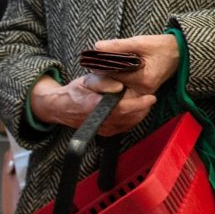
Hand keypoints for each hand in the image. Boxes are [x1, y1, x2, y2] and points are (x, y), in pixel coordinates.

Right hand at [29, 74, 156, 135]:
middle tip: (150, 97)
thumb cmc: (76, 91)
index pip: (122, 108)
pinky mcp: (107, 133)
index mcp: (94, 106)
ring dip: (140, 113)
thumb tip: (119, 86)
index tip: (151, 97)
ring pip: (130, 123)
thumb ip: (102, 82)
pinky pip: (125, 126)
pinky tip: (135, 109)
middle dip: (143, 107)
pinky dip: (134, 118)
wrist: (63, 108)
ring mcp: (104, 129)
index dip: (139, 104)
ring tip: (144, 101)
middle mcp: (100, 121)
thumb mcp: (87, 80)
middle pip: (129, 117)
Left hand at [90, 33, 180, 95]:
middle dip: (104, 76)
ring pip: (119, 87)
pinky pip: (125, 88)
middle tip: (91, 68)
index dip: (101, 68)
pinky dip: (118, 80)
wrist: (180, 52)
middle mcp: (143, 90)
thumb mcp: (140, 42)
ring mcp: (144, 93)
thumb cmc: (162, 46)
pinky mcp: (144, 91)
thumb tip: (97, 47)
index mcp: (143, 79)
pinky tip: (112, 72)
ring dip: (110, 78)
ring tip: (99, 70)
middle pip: (115, 85)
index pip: (114, 75)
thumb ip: (118, 45)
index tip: (91, 62)